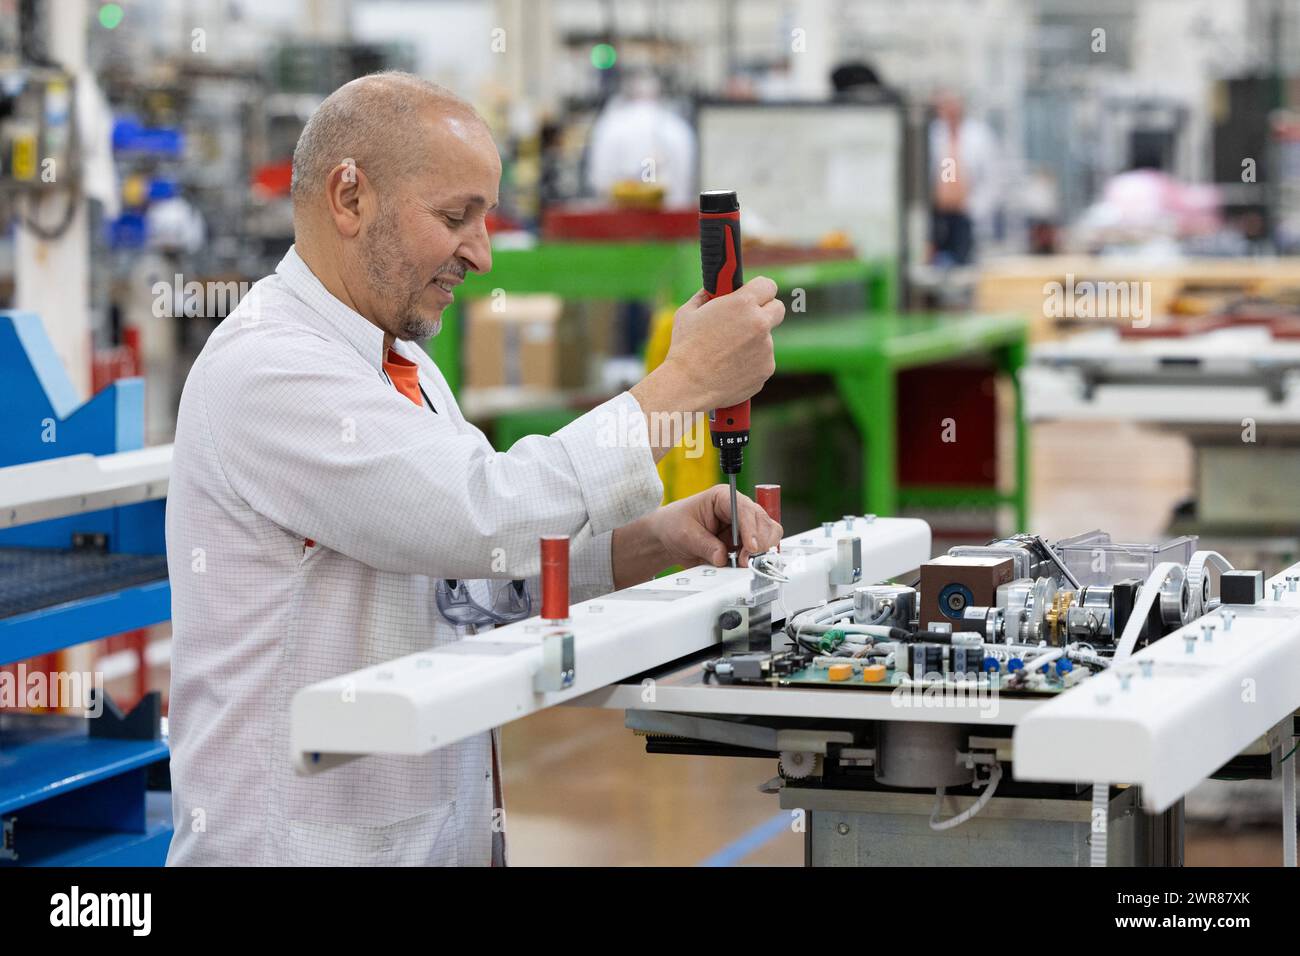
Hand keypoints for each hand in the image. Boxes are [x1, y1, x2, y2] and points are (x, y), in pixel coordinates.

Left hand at [613, 485, 783, 587]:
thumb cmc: (675, 525)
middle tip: (747, 560)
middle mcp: (738, 510)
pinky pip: (761, 550)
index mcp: (723, 498)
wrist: (669, 539)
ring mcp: (744, 527)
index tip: (750, 546)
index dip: (751, 528)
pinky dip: (758, 558)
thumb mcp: (685, 534)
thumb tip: (722, 557)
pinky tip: (745, 564)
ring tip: (744, 563)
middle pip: (764, 522)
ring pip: (768, 535)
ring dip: (761, 551)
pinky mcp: (744, 543)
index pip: (745, 509)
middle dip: (759, 542)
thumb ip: (704, 545)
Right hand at [661, 277, 784, 411]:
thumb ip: (706, 297)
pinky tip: (730, 368)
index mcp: (742, 303)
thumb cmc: (685, 348)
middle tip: (748, 319)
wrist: (688, 385)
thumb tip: (712, 290)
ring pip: (765, 339)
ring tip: (726, 354)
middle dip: (766, 311)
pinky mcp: (766, 369)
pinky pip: (762, 360)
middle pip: (778, 309)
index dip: (760, 290)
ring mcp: (766, 348)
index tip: (755, 295)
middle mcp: (760, 323)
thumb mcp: (689, 312)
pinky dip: (750, 363)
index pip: (768, 286)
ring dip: (752, 342)